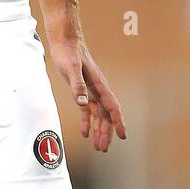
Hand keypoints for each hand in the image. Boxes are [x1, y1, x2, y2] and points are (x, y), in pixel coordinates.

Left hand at [48, 36, 126, 152]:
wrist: (64, 39)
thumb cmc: (68, 52)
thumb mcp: (71, 69)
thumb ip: (77, 87)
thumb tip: (82, 104)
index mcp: (99, 85)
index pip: (112, 107)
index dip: (118, 122)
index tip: (124, 136)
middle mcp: (98, 89)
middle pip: (106, 115)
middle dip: (107, 132)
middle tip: (104, 149)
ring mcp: (91, 89)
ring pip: (98, 114)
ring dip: (99, 130)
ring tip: (98, 146)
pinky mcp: (81, 89)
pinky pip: (87, 109)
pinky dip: (87, 121)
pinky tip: (85, 133)